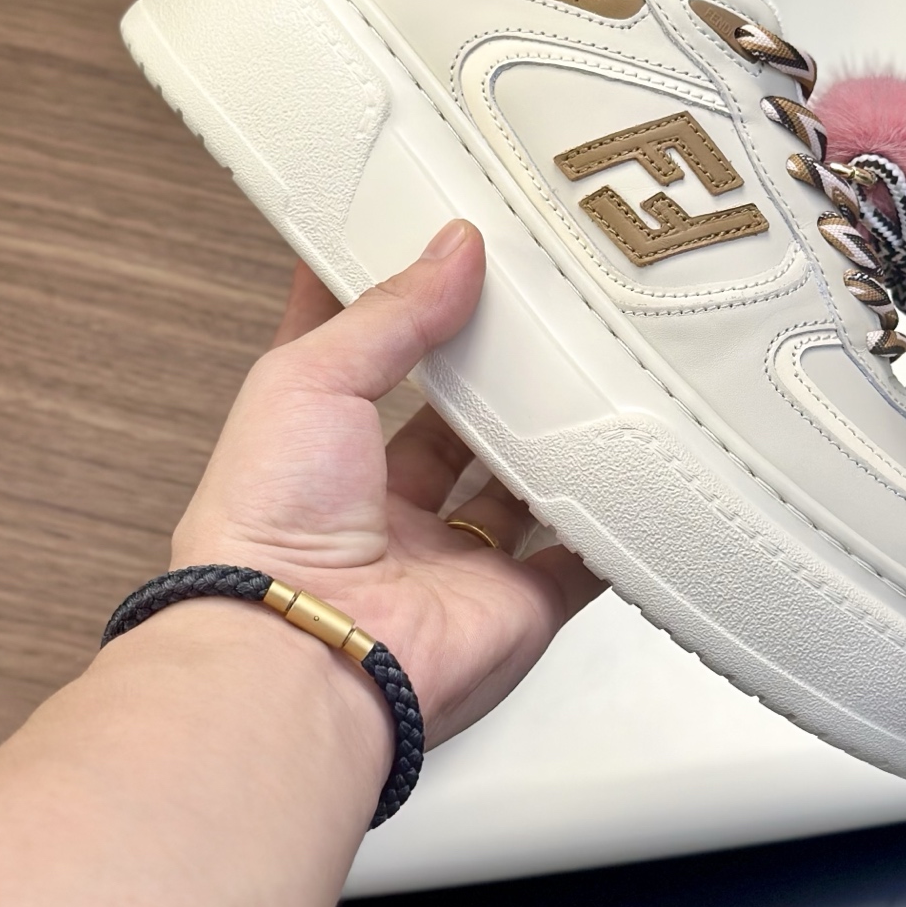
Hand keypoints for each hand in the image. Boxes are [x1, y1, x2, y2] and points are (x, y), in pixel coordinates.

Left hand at [171, 220, 601, 746]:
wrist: (307, 656)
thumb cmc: (266, 532)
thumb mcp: (309, 378)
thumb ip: (389, 312)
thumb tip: (453, 249)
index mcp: (323, 452)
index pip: (368, 359)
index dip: (402, 308)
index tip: (445, 254)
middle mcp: (388, 508)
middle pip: (462, 424)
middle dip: (500, 374)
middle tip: (545, 309)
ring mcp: (457, 558)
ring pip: (526, 484)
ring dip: (559, 437)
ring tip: (600, 365)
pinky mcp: (517, 603)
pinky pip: (583, 559)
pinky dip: (614, 524)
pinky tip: (640, 468)